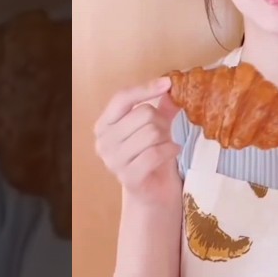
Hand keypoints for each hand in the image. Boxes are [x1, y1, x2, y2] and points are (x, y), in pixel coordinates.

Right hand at [93, 77, 182, 207]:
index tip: (168, 83)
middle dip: (162, 120)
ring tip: (167, 144)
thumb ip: (161, 107)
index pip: (122, 98)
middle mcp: (104, 142)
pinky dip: (170, 150)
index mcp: (104, 125)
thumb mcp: (156, 127)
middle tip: (166, 132)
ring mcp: (113, 161)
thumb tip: (170, 86)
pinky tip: (173, 151)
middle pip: (143, 113)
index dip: (145, 89)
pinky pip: (155, 153)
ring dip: (167, 137)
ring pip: (151, 132)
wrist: (153, 192)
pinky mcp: (128, 176)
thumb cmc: (152, 156)